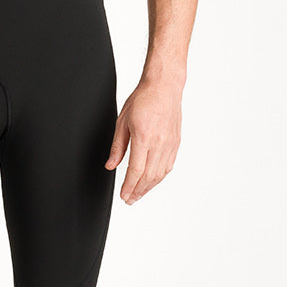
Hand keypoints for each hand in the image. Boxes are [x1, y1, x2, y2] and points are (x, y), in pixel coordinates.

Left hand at [105, 79, 181, 204]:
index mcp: (144, 137)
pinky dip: (159, 177)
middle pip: (149, 176)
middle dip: (138, 191)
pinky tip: (152, 181)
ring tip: (139, 194)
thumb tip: (110, 165)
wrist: (164, 87)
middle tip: (129, 200)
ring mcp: (170, 143)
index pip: (136, 170)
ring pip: (160, 173)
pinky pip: (168, 166)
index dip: (129, 186)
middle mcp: (159, 142)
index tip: (124, 195)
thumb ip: (117, 146)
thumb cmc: (143, 99)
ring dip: (149, 187)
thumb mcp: (122, 121)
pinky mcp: (176, 142)